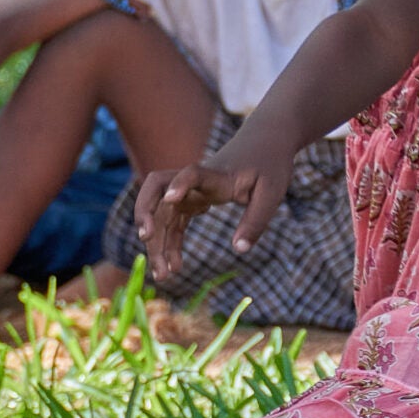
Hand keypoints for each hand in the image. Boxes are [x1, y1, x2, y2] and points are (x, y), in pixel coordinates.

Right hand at [134, 141, 291, 279]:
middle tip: (147, 240)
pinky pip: (173, 222)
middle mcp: (196, 180)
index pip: (192, 173)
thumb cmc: (271, 165)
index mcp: (218, 175)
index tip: (171, 199)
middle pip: (158, 191)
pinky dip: (171, 243)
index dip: (180, 183)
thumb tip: (239, 249)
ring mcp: (191, 190)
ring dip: (157, 241)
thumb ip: (256, 221)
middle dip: (146, 213)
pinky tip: (175, 267)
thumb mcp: (272, 193)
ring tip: (162, 276)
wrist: (267, 141)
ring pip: (161, 213)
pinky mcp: (193, 199)